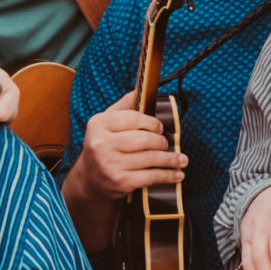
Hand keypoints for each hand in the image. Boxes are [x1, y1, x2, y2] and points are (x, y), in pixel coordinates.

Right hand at [65, 93, 188, 201]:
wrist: (89, 180)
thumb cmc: (102, 146)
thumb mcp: (106, 123)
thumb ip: (124, 106)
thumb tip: (142, 87)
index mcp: (99, 124)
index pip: (134, 118)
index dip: (152, 122)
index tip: (160, 128)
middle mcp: (102, 144)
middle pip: (145, 139)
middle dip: (162, 142)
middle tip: (167, 144)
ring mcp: (111, 164)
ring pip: (151, 158)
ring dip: (171, 159)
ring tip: (181, 159)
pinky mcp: (121, 182)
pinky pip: (151, 176)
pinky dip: (168, 175)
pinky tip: (177, 174)